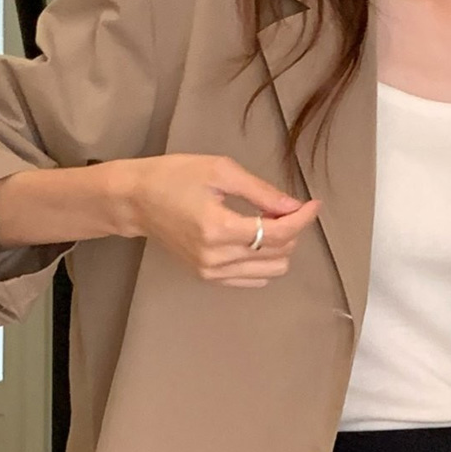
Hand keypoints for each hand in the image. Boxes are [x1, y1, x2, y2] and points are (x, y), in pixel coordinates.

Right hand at [123, 154, 321, 286]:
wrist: (137, 201)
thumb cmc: (174, 177)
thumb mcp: (220, 171)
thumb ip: (261, 192)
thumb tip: (295, 207)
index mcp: (218, 228)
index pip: (277, 234)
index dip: (302, 219)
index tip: (313, 204)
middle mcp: (216, 257)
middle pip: (278, 255)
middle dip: (291, 231)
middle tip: (282, 208)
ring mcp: (211, 272)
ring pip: (270, 271)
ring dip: (279, 248)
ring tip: (267, 223)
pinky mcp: (208, 278)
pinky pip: (252, 280)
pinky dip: (263, 262)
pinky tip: (255, 240)